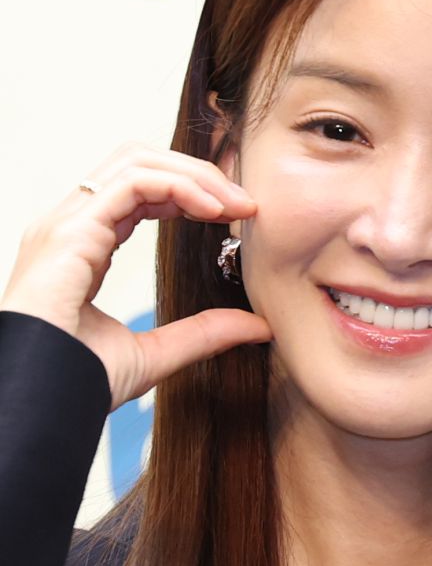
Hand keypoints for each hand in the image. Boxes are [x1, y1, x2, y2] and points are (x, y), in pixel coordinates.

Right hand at [0, 143, 271, 409]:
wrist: (39, 405)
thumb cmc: (76, 382)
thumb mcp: (155, 353)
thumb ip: (204, 334)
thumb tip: (258, 326)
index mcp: (82, 243)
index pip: (139, 189)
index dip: (191, 191)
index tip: (238, 214)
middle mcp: (70, 224)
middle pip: (139, 161)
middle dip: (198, 172)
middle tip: (246, 202)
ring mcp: (66, 223)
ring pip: (136, 160)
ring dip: (195, 174)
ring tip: (235, 204)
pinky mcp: (70, 231)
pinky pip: (133, 182)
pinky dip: (180, 186)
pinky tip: (213, 210)